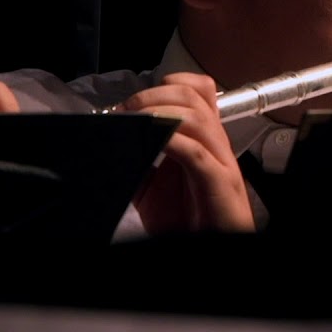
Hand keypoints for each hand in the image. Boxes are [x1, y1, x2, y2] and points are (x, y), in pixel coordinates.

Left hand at [122, 72, 254, 233]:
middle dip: (154, 95)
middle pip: (194, 95)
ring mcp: (219, 160)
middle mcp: (215, 142)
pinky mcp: (218, 182)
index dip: (167, 85)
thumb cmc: (187, 217)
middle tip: (128, 110)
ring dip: (160, 113)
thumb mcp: (153, 185)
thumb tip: (111, 144)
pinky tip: (154, 144)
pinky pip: (196, 153)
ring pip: (197, 117)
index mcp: (203, 137)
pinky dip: (172, 141)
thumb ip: (140, 160)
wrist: (210, 245)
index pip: (198, 89)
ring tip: (136, 123)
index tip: (134, 102)